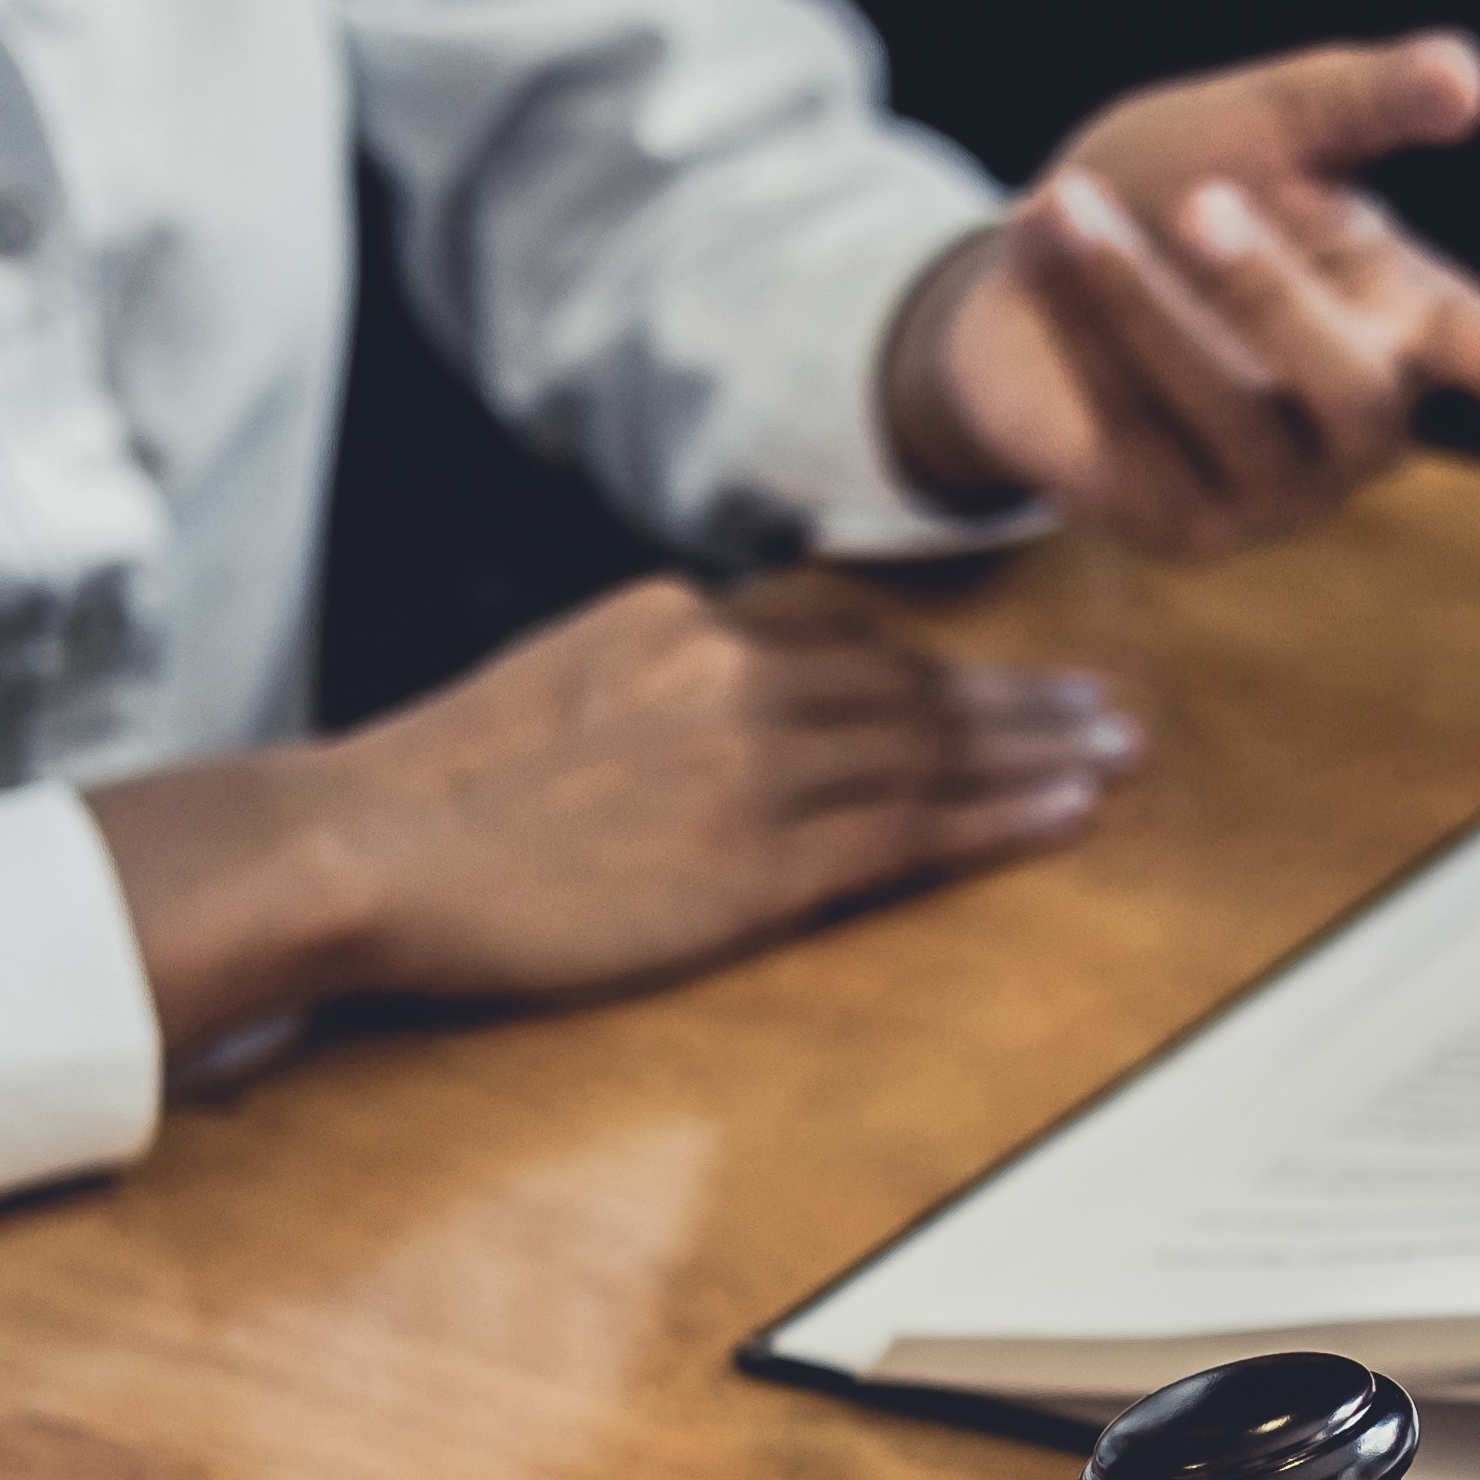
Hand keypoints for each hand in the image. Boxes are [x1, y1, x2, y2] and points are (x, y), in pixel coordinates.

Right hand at [90, 576, 1132, 1060]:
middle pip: (910, 681)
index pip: (839, 632)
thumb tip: (706, 719)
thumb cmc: (431, 797)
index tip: (1001, 673)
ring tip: (1117, 757)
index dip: (935, 659)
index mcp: (674, 622)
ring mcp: (749, 761)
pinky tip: (1069, 812)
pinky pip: (913, 831)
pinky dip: (1003, 815)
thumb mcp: (550, 691)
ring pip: (932, 748)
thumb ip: (647, 687)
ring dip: (1039, 752)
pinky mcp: (756, 857)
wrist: (361, 845)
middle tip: (1108, 709)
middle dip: (1020, 699)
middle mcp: (727, 670)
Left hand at [879, 31, 1479, 558]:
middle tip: (1202, 198)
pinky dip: (1079, 335)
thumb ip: (1358, 101)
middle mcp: (1357, 427)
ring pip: (1227, 412)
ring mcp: (1273, 496)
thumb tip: (1468, 76)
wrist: (1025, 283)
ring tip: (1064, 202)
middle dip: (1269, 292)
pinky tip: (1038, 250)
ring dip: (1140, 301)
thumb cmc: (1171, 195)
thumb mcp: (1261, 124)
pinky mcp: (1177, 527)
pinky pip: (1133, 438)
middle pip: (1351, 389)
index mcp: (1405, 326)